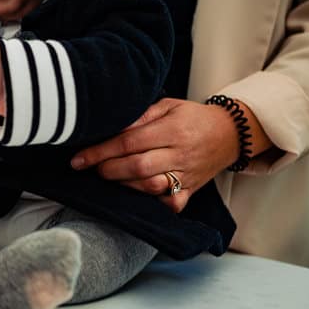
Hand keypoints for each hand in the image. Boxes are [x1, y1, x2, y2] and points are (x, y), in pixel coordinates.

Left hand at [70, 98, 241, 212]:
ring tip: (110, 177)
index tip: (78, 158)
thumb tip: (109, 128)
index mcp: (172, 129)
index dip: (100, 151)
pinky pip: (171, 203)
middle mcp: (180, 154)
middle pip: (136, 167)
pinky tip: (137, 195)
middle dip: (107, 169)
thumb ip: (139, 116)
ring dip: (124, 185)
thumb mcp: (167, 105)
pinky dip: (153, 203)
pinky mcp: (192, 190)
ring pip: (150, 187)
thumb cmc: (192, 117)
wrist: (230, 133)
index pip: (128, 142)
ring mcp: (187, 175)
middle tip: (91, 168)